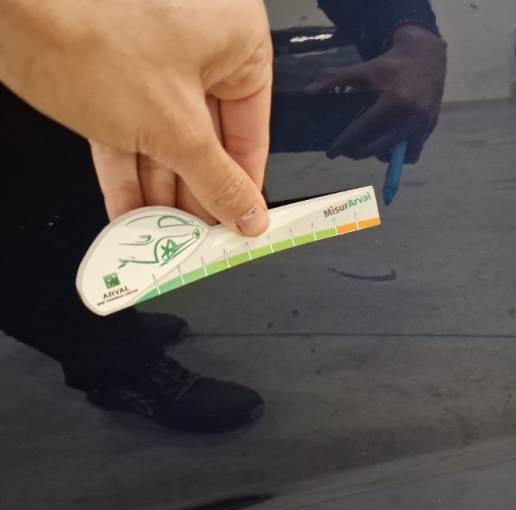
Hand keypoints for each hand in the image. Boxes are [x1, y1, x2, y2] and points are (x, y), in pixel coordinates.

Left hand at [0, 0, 271, 235]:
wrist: (8, 3)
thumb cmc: (96, 36)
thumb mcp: (175, 127)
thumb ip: (218, 180)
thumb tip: (249, 216)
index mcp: (237, 43)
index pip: (251, 131)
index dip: (242, 186)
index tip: (238, 226)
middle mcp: (200, 45)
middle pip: (207, 138)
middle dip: (195, 193)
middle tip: (196, 239)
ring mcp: (152, 57)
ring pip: (164, 137)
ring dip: (158, 190)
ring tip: (159, 236)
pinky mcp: (108, 70)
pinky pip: (129, 127)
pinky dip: (127, 169)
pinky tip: (127, 212)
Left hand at [306, 25, 446, 163]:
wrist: (425, 58)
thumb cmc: (390, 65)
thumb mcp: (363, 69)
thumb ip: (335, 78)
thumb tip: (309, 91)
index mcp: (393, 101)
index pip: (364, 129)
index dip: (345, 143)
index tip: (331, 153)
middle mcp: (410, 116)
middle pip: (377, 147)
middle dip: (357, 152)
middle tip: (345, 150)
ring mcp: (422, 125)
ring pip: (395, 154)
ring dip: (378, 153)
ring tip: (367, 145)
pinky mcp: (429, 129)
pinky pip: (411, 154)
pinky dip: (398, 154)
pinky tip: (387, 146)